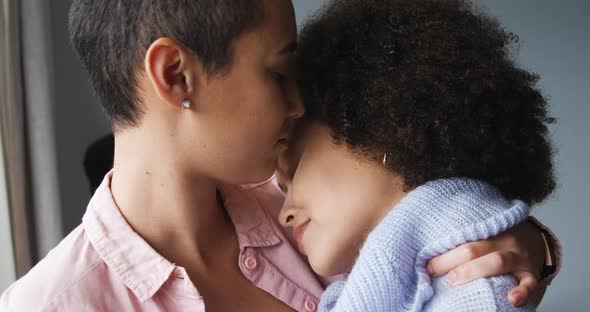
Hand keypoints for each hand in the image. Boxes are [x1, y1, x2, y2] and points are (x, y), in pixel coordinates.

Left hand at [426, 220, 545, 305]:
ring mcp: (519, 257)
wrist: (538, 240)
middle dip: (451, 261)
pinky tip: (511, 299)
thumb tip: (429, 257)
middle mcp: (503, 241)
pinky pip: (529, 283)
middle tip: (434, 271)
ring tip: (455, 281)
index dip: (442, 251)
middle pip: (474, 248)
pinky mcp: (532, 274)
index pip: (461, 238)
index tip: (426, 262)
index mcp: (487, 230)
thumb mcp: (483, 234)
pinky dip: (521, 291)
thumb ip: (463, 242)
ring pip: (498, 261)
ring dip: (475, 271)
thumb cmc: (499, 240)